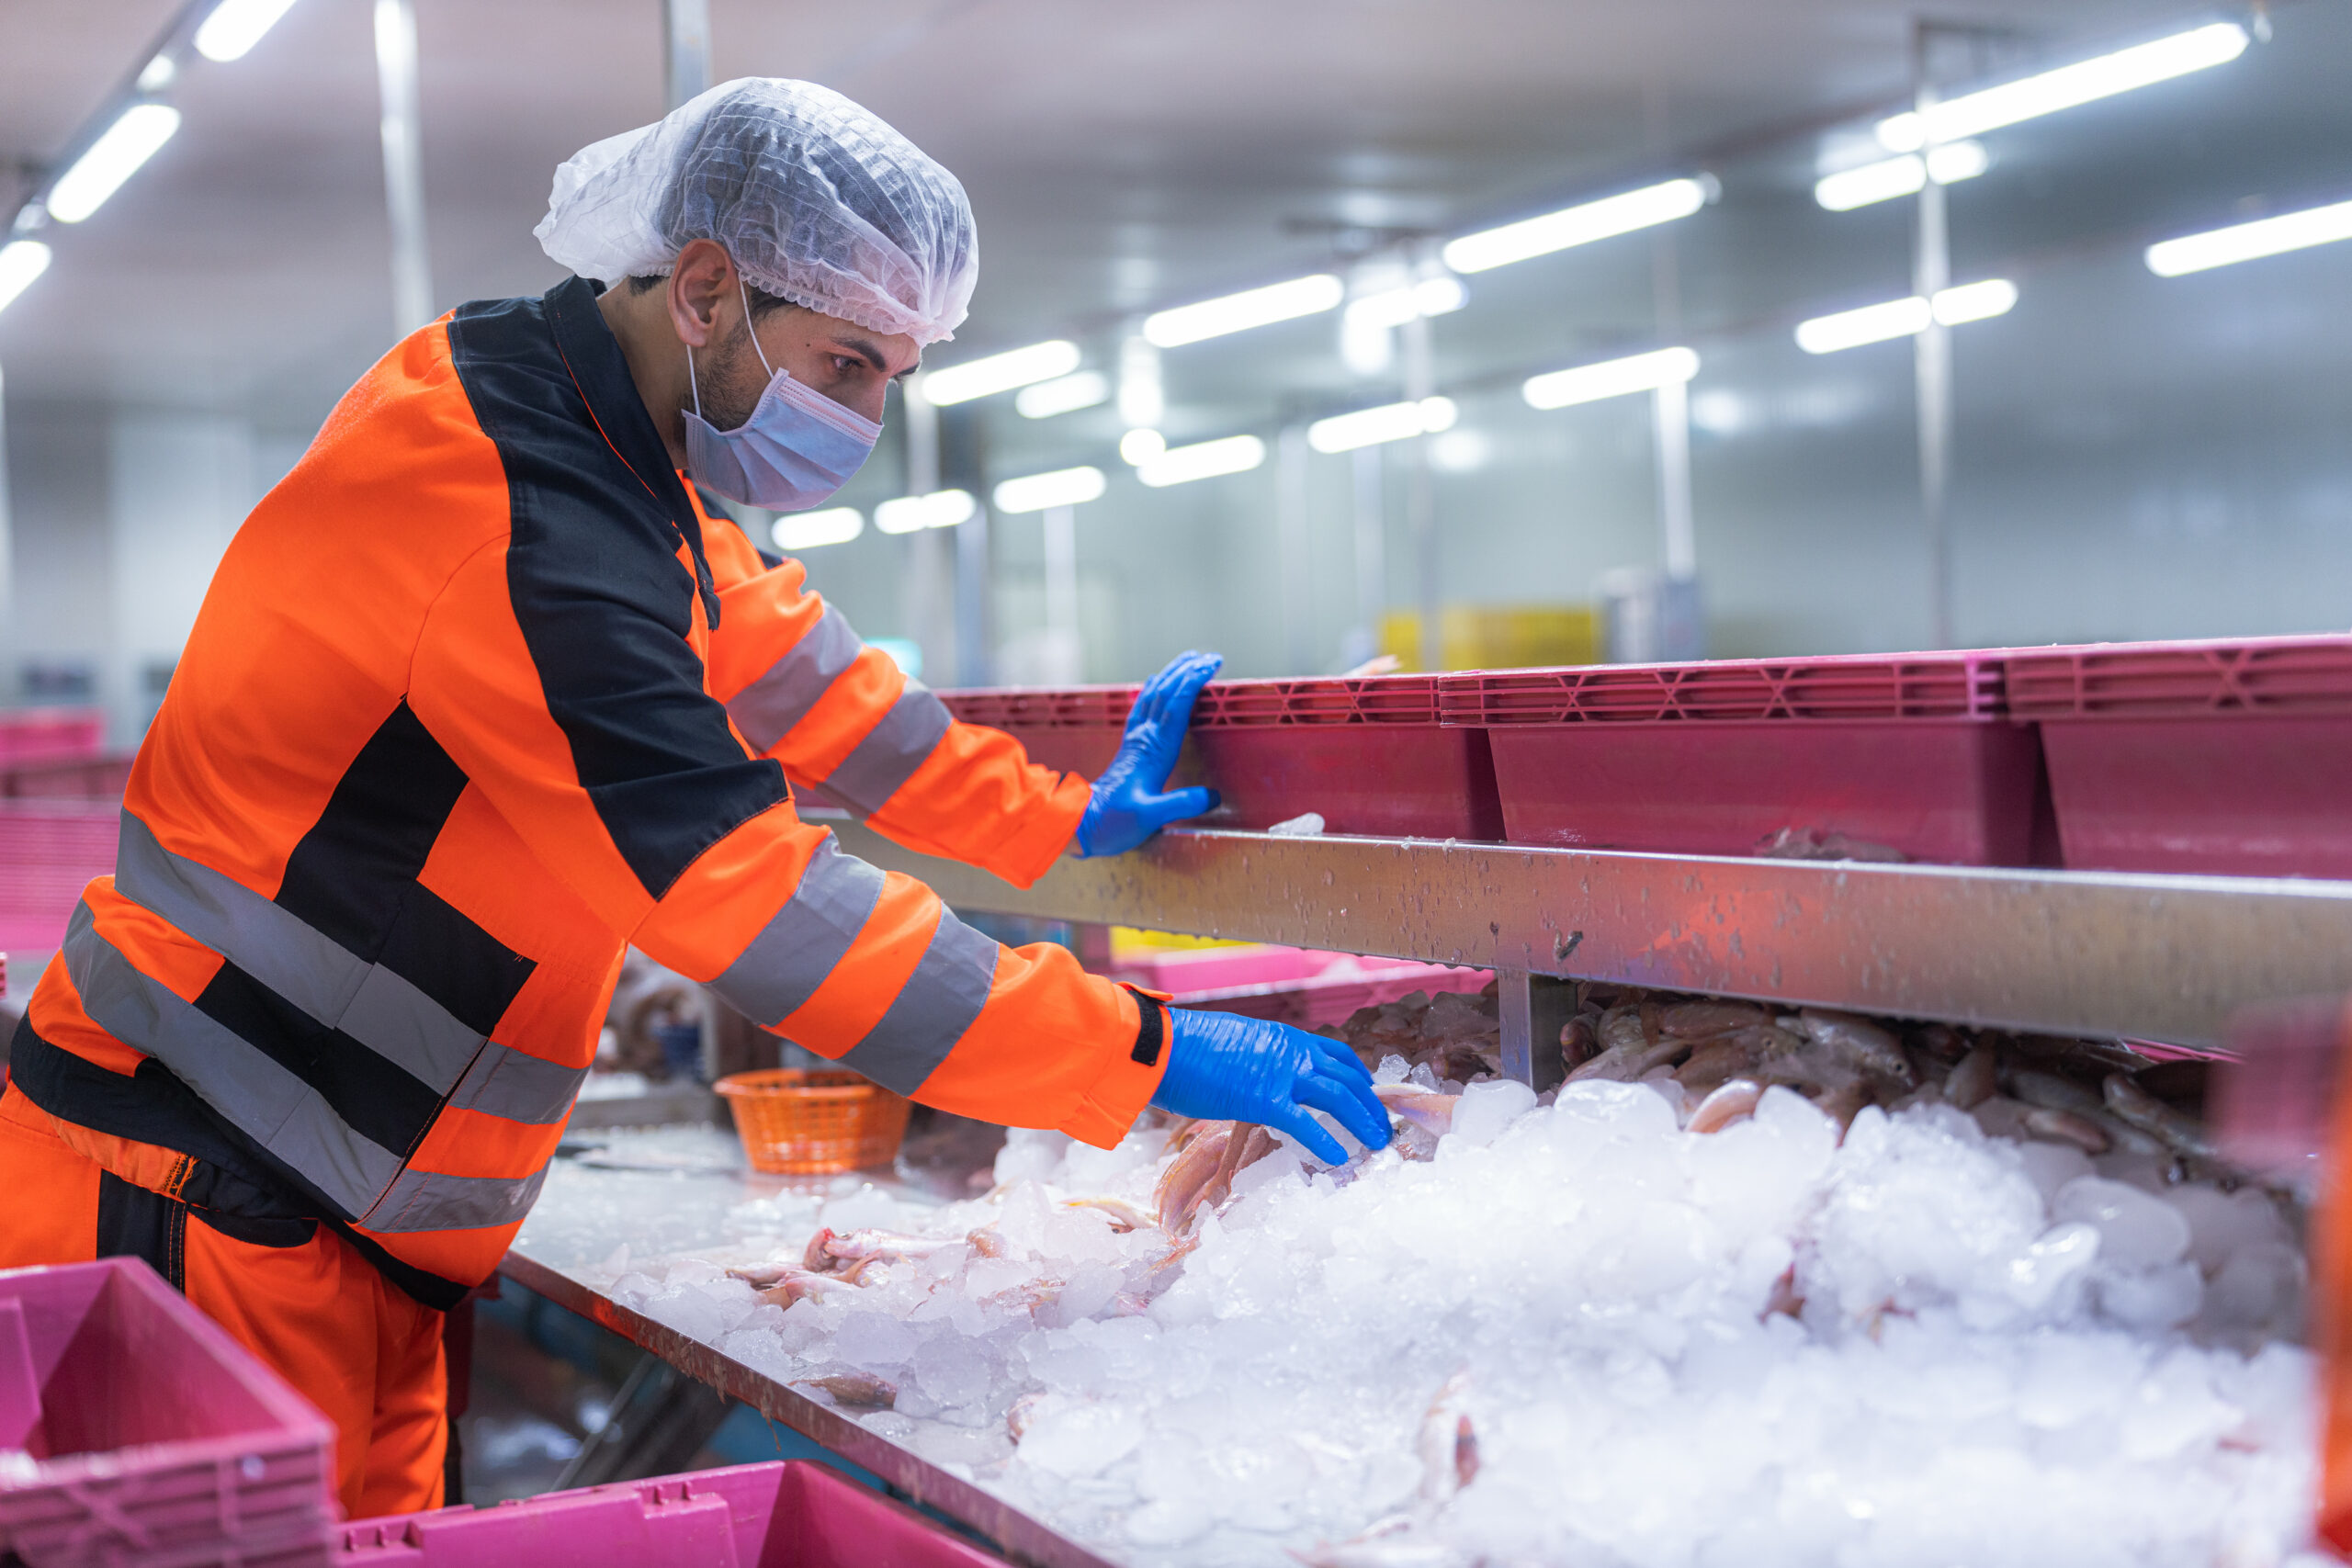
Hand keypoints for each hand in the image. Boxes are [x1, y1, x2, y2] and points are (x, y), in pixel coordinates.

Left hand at [1073, 650, 1222, 857]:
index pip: (1176, 708)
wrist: (1079, 824)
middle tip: (1209, 657)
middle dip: (1187, 672)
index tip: (1210, 665)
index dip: (1193, 684)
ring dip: (1171, 676)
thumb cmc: (1112, 822)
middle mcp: (1144, 741)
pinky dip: (1152, 692)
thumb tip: (1213, 796)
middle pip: (1166, 695)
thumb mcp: (1150, 817)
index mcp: (1154, 752)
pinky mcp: (1129, 749)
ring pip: (1153, 698)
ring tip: (1187, 660)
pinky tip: (1153, 685)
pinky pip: (1142, 710)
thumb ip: (1181, 804)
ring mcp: (1135, 743)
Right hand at [1150, 1008, 1390, 1165]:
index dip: (1359, 1075)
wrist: (1162, 1047)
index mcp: (1284, 1037)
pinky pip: (1306, 1124)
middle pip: (1346, 1078)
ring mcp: (1280, 1075)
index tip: (1369, 1092)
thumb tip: (1263, 1074)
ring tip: (1378, 1143)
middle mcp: (1291, 1051)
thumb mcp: (1236, 1042)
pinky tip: (1339, 1157)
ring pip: (1338, 1097)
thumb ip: (1260, 1057)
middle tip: (1384, 1127)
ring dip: (1363, 1121)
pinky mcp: (1263, 1100)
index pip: (1337, 1054)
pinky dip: (1327, 1142)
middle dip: (1371, 1104)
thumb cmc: (1187, 1046)